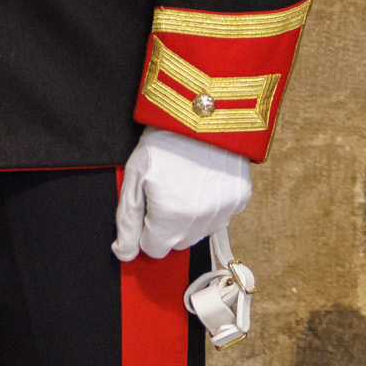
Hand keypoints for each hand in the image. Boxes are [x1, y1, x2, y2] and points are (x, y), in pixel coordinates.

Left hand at [111, 128, 253, 259]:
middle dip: (167, 225)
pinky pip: (222, 215)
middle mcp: (200, 222)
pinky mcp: (241, 198)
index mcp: (170, 219)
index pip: (153, 249)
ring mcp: (224, 211)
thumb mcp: (134, 175)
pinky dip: (212, 204)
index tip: (147, 205)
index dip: (145, 228)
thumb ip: (127, 219)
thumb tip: (124, 253)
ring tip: (185, 181)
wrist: (205, 111)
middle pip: (177, 242)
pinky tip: (204, 178)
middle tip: (164, 190)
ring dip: (190, 217)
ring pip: (200, 231)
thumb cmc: (164, 140)